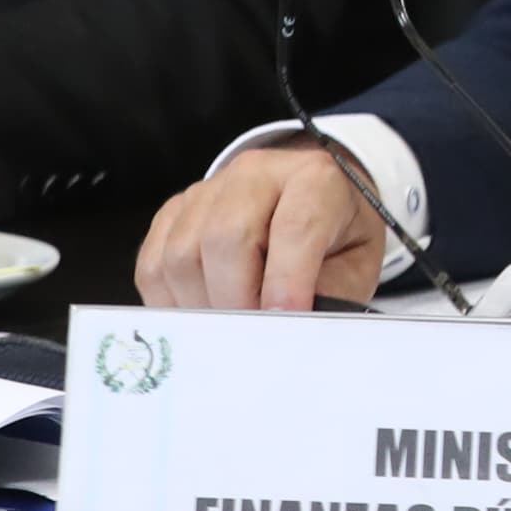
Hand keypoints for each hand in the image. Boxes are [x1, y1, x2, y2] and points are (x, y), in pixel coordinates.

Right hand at [135, 142, 383, 311]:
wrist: (312, 200)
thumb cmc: (336, 236)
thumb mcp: (357, 262)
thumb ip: (332, 291)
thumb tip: (291, 329)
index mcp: (315, 179)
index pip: (295, 226)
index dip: (287, 280)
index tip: (285, 320)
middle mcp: (256, 174)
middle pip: (225, 237)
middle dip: (236, 300)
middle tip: (251, 337)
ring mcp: (208, 190)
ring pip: (182, 253)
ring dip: (201, 305)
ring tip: (228, 329)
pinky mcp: (174, 212)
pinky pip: (153, 263)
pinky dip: (170, 302)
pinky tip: (199, 316)